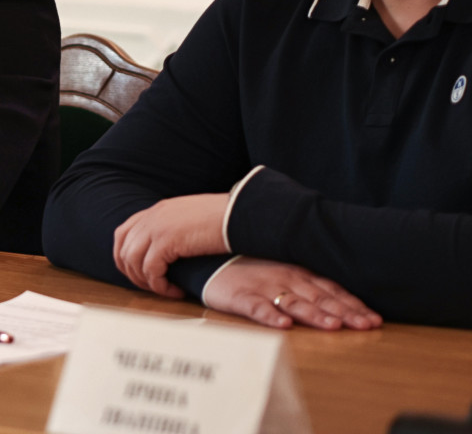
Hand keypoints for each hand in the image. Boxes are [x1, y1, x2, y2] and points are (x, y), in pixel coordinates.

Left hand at [113, 193, 228, 297]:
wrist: (241, 212)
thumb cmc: (226, 219)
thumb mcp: (192, 219)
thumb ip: (175, 229)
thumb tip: (171, 250)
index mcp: (157, 210)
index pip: (123, 233)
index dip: (124, 257)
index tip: (138, 274)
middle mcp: (152, 216)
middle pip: (123, 249)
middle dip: (132, 274)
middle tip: (152, 287)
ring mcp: (157, 227)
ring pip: (133, 261)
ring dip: (146, 281)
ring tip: (165, 290)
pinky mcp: (166, 240)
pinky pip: (151, 270)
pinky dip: (160, 285)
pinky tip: (176, 291)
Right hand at [202, 256, 381, 329]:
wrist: (211, 258)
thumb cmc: (252, 268)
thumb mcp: (284, 271)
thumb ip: (309, 284)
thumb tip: (343, 301)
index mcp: (299, 273)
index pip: (332, 291)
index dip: (353, 305)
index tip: (374, 320)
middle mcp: (285, 279)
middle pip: (319, 299)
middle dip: (344, 313)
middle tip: (365, 326)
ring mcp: (263, 288)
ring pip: (293, 302)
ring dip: (314, 315)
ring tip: (332, 327)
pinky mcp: (240, 297)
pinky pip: (257, 308)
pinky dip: (270, 316)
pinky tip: (283, 325)